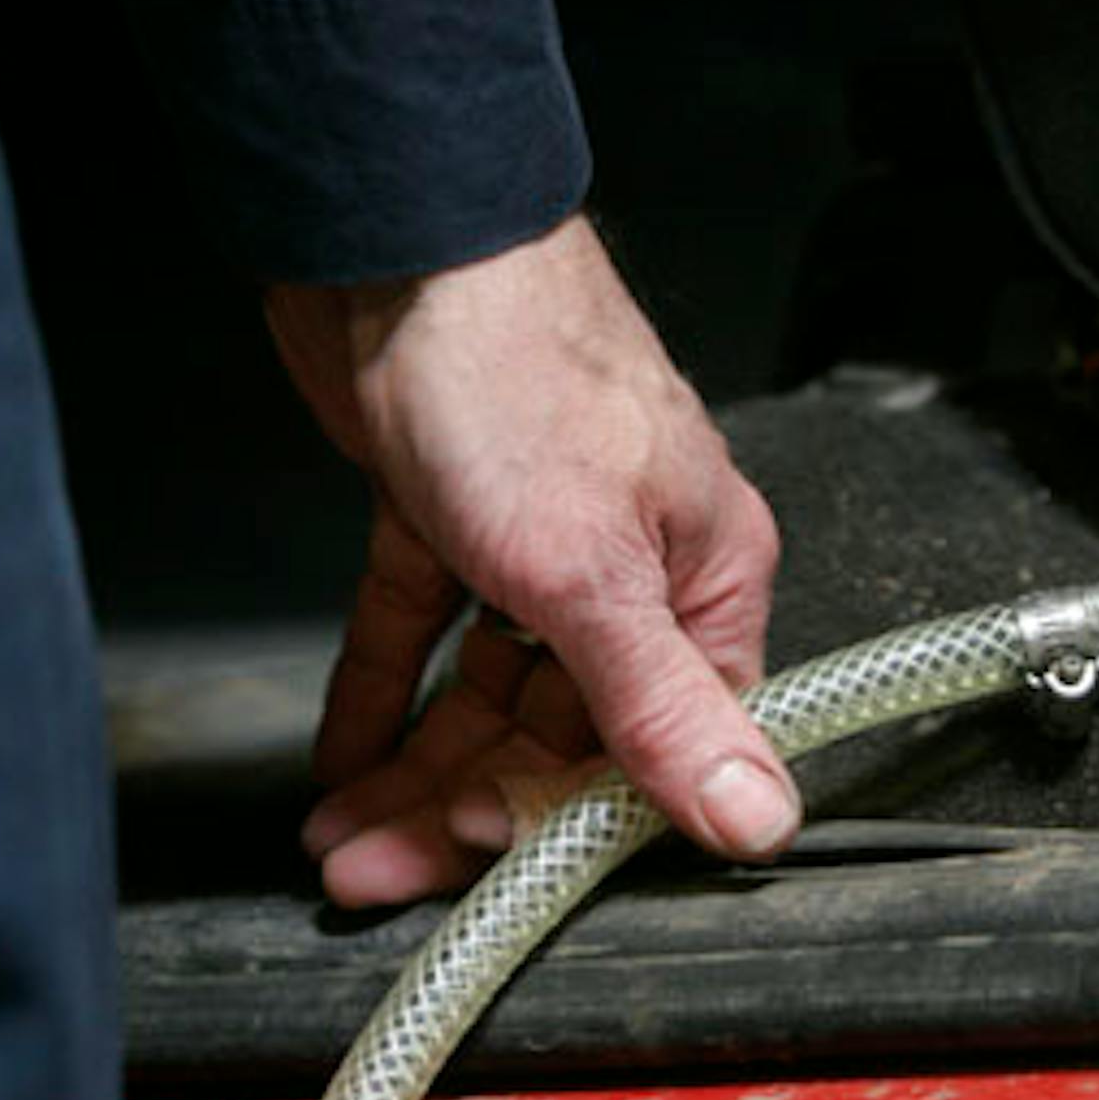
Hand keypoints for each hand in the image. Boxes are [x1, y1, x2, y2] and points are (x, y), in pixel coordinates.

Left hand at [265, 215, 794, 906]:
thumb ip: (663, 707)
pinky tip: (346, 748)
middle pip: (558, 726)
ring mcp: (541, 540)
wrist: (398, 232)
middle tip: (371, 867)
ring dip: (413, 761)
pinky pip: (425, 624)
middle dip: (462, 802)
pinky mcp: (455, 512)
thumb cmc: (513, 366)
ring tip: (338, 830)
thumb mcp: (591, 569)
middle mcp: (633, 566)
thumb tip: (760, 818)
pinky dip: (387, 684)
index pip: (660, 741)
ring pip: (485, 687)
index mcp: (702, 577)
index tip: (493, 864)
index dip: (572, 813)